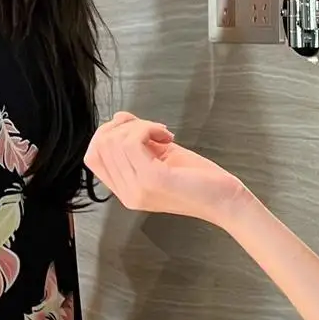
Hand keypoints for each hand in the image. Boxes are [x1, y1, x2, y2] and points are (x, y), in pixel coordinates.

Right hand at [84, 112, 247, 225]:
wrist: (226, 201)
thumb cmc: (200, 181)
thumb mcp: (160, 157)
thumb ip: (137, 141)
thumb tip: (119, 119)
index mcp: (126, 190)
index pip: (92, 157)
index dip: (107, 133)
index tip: (133, 127)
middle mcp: (128, 194)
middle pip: (100, 146)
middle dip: (124, 126)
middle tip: (152, 129)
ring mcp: (137, 188)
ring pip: (114, 141)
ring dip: (139, 126)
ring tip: (163, 133)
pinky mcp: (152, 179)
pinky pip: (132, 141)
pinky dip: (147, 128)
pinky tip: (166, 135)